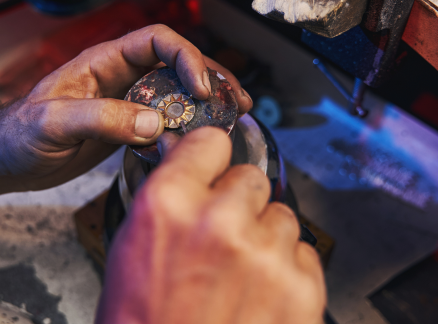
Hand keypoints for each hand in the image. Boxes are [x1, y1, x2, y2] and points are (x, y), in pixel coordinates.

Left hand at [0, 25, 251, 184]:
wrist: (3, 161)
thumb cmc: (16, 134)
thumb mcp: (54, 122)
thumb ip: (102, 119)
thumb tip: (155, 125)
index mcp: (103, 62)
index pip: (156, 41)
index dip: (185, 58)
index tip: (200, 88)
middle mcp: (119, 77)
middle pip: (176, 63)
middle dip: (210, 77)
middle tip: (235, 99)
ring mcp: (124, 102)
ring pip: (176, 92)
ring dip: (206, 101)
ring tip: (233, 114)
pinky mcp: (125, 128)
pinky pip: (165, 121)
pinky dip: (187, 127)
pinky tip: (200, 139)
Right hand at [96, 127, 326, 323]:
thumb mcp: (133, 250)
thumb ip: (168, 200)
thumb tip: (191, 167)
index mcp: (168, 206)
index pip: (209, 142)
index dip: (211, 157)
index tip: (214, 164)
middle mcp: (220, 222)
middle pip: (251, 177)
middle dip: (239, 202)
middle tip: (222, 237)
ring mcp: (265, 255)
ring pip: (281, 216)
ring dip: (264, 238)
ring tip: (238, 276)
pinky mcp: (300, 288)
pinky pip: (304, 252)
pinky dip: (287, 270)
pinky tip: (259, 295)